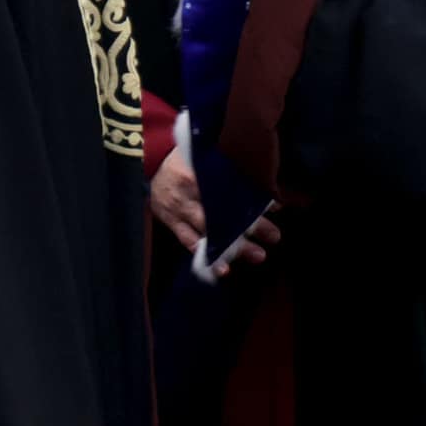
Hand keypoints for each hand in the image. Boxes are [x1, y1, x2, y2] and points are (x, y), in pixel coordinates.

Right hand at [150, 147, 281, 273]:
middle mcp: (190, 192)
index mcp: (200, 171)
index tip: (276, 209)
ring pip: (208, 232)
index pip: (231, 188)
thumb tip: (266, 186)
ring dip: (234, 246)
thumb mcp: (205, 155)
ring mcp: (179, 209)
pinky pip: (188, 241)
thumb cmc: (185, 157)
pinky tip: (222, 270)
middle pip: (223, 212)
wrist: (149, 161)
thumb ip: (230, 169)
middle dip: (250, 227)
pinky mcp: (171, 221)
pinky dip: (205, 257)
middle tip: (274, 236)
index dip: (253, 200)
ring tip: (257, 256)